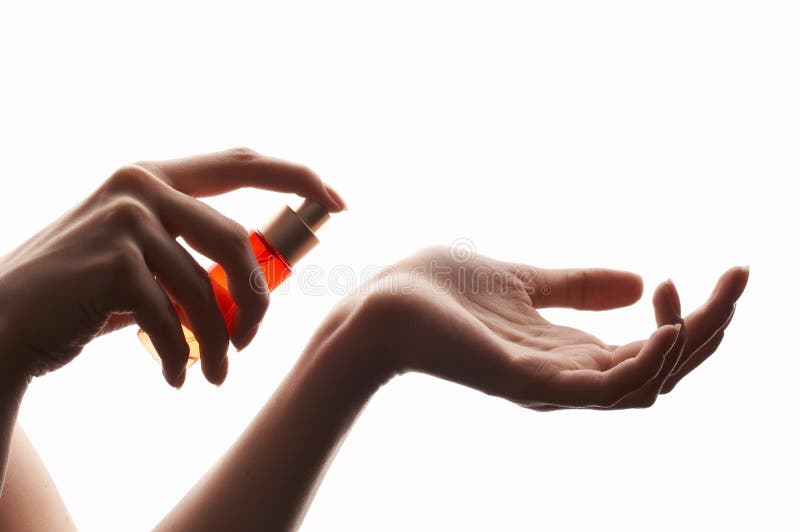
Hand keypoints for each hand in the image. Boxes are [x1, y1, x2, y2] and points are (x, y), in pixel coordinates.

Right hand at [0, 148, 344, 387]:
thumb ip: (191, 253)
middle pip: (237, 243)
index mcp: (156, 176)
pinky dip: (181, 357)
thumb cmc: (83, 292)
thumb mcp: (141, 258)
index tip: (337, 201)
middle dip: (256, 302)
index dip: (298, 176)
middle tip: (253, 342)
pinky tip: (176, 376)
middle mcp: (142, 186)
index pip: (242, 162)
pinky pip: (174, 320)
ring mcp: (126, 220)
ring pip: (207, 291)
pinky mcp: (113, 263)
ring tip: (217, 374)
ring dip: (220, 343)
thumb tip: (258, 281)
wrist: (7, 321)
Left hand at [346, 246, 747, 408]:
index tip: (723, 272)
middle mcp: (568, 378)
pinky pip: (608, 391)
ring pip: (649, 384)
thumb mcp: (525, 281)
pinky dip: (648, 363)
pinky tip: (669, 324)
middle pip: (662, 370)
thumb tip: (640, 281)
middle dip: (710, 329)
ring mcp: (551, 386)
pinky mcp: (530, 384)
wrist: (380, 302)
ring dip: (691, 342)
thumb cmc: (439, 292)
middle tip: (740, 278)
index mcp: (568, 354)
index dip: (696, 319)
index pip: (651, 352)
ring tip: (710, 294)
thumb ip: (577, 287)